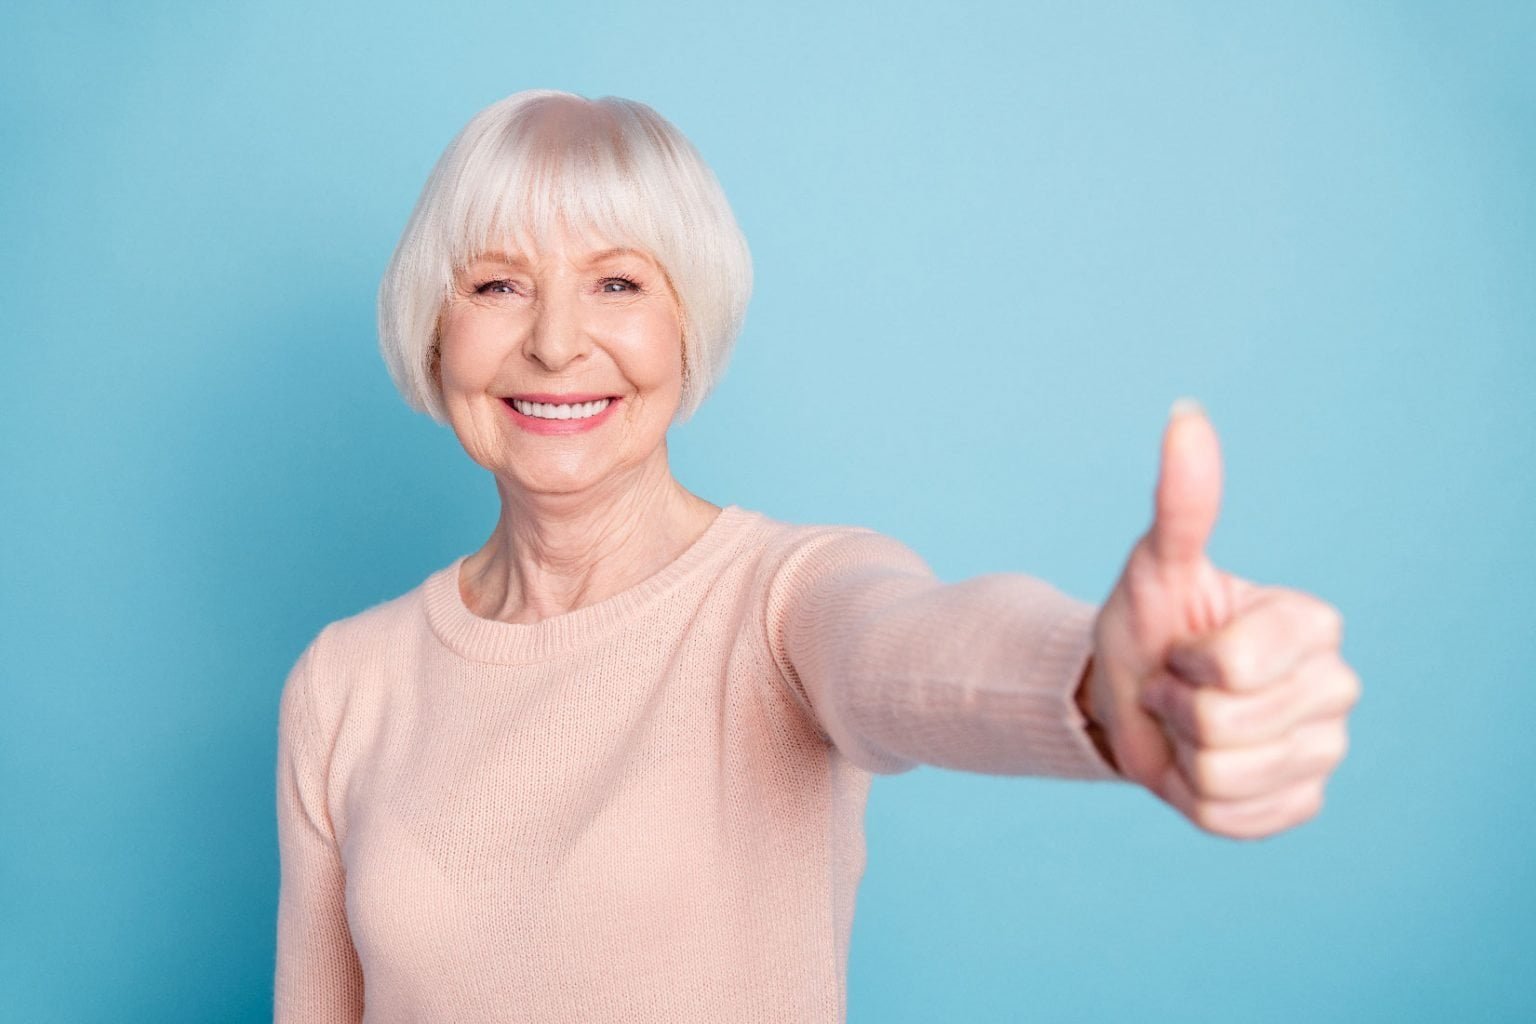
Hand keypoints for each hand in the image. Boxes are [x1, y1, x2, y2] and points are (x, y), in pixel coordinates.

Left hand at [1078, 401, 1360, 839]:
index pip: (1235, 666)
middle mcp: (1336, 687)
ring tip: (1185, 724)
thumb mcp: (1155, 565)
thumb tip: (1185, 414)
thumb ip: (1181, 500)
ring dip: (1181, 754)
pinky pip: (1231, 818)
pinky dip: (1194, 798)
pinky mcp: (1300, 803)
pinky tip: (1197, 766)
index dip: (1184, 661)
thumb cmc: (1147, 624)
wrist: (1130, 697)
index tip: (1182, 645)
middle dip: (1177, 708)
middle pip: (1226, 726)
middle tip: (1176, 688)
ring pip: (1224, 777)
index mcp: (1313, 625)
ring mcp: (1325, 751)